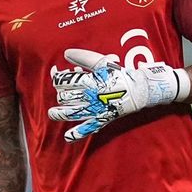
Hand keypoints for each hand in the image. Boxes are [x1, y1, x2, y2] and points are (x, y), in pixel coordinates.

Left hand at [47, 48, 189, 140]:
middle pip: (65, 97)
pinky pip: (87, 129)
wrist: (139, 90)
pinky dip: (76, 134)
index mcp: (89, 82)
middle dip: (60, 93)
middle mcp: (89, 97)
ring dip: (58, 114)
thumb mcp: (102, 63)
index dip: (56, 77)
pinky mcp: (101, 120)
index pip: (64, 81)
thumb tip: (66, 54)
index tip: (55, 74)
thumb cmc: (120, 75)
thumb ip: (84, 58)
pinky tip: (67, 137)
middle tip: (63, 90)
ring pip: (70, 113)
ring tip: (52, 113)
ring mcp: (94, 110)